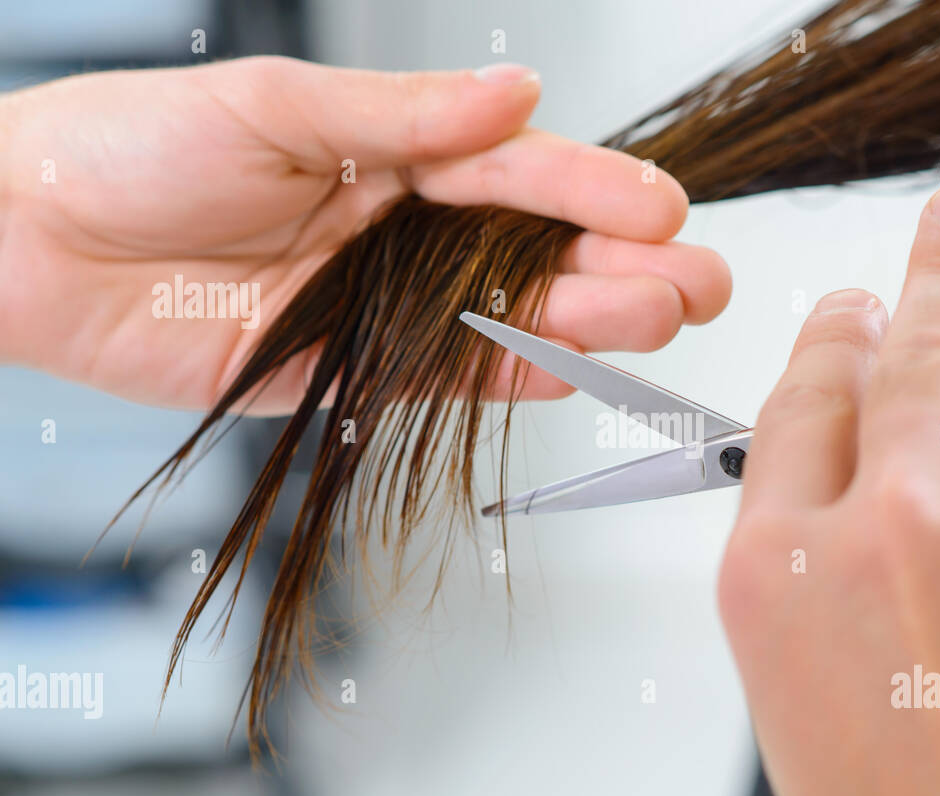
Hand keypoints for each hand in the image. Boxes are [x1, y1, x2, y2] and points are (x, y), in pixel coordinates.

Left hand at [0, 57, 728, 412]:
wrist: (34, 244)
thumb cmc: (129, 149)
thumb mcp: (274, 103)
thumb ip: (401, 114)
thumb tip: (513, 94)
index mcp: (393, 150)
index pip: (516, 170)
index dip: (592, 187)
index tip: (661, 205)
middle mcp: (403, 229)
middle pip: (537, 250)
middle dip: (623, 264)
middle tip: (699, 280)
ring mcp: (387, 305)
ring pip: (510, 317)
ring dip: (588, 321)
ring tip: (660, 319)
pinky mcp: (357, 373)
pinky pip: (450, 381)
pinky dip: (510, 381)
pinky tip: (571, 373)